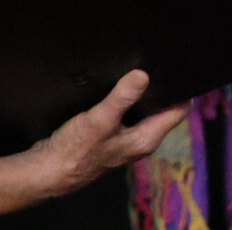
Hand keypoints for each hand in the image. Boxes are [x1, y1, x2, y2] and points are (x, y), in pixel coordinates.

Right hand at [26, 71, 186, 192]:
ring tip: (138, 68)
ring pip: (145, 112)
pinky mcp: (112, 136)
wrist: (52, 169)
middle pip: (163, 111)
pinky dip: (128, 100)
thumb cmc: (78, 148)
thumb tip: (143, 74)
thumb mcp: (100, 119)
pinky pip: (129, 114)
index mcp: (146, 139)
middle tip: (155, 62)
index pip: (177, 112)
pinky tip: (117, 86)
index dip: (179, 90)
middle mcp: (142, 141)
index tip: (174, 69)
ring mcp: (127, 139)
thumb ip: (122, 98)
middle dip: (161, 89)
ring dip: (144, 94)